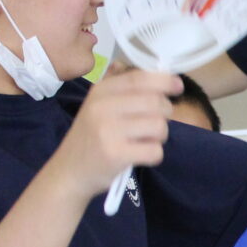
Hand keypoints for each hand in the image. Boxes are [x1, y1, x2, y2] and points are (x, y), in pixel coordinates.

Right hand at [46, 69, 183, 200]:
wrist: (69, 172)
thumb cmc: (91, 138)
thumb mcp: (98, 106)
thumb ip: (124, 89)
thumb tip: (162, 74)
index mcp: (100, 91)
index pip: (140, 78)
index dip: (164, 80)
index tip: (178, 86)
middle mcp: (102, 107)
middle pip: (156, 102)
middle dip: (165, 114)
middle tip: (154, 124)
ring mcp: (108, 130)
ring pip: (159, 126)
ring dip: (159, 137)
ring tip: (143, 141)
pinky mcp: (116, 154)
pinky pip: (155, 150)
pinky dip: (153, 155)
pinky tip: (139, 156)